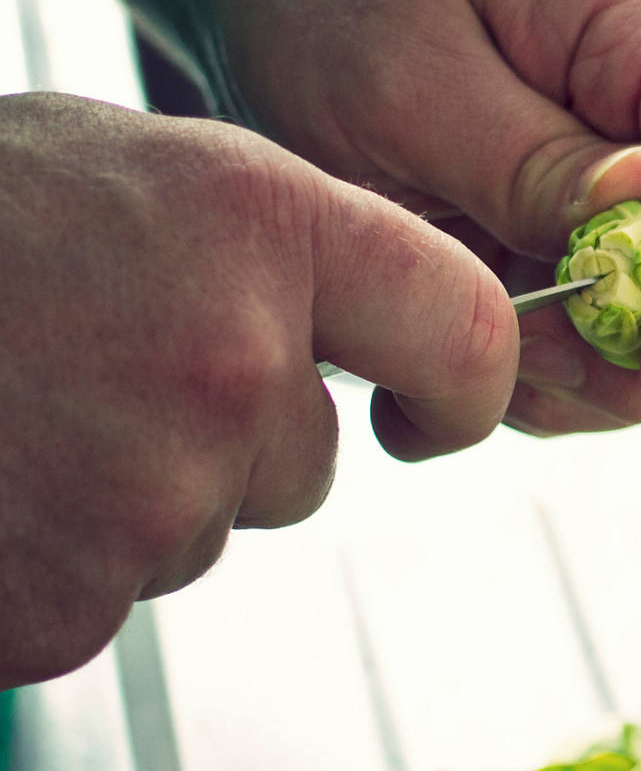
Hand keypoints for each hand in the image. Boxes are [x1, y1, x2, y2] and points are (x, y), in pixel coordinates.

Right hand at [0, 93, 518, 686]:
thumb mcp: (140, 171)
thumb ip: (277, 254)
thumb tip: (382, 329)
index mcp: (262, 226)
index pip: (465, 329)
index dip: (464, 383)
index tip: (439, 406)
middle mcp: (230, 360)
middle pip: (306, 460)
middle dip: (231, 437)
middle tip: (100, 368)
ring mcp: (150, 491)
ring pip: (207, 527)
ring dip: (137, 491)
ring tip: (30, 410)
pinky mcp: (66, 599)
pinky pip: (109, 593)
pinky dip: (58, 557)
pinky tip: (1, 480)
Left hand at [202, 0, 640, 431]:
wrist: (267, 5)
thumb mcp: (405, 76)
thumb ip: (524, 156)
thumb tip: (639, 204)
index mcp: (639, 46)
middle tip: (524, 359)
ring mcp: (613, 206)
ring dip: (579, 382)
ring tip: (465, 347)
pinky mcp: (567, 260)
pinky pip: (592, 360)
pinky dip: (535, 389)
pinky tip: (457, 358)